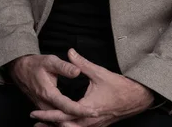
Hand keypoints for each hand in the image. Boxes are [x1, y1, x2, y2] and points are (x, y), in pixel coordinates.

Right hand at [6, 53, 98, 121]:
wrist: (19, 70)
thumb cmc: (35, 64)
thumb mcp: (50, 61)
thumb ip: (65, 67)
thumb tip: (77, 72)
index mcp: (48, 93)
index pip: (67, 106)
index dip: (81, 110)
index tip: (93, 111)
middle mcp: (45, 105)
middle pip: (64, 118)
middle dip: (80, 118)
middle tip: (96, 116)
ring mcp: (43, 108)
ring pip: (58, 121)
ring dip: (72, 121)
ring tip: (88, 118)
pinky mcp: (42, 109)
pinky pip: (54, 119)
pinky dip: (64, 120)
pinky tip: (74, 121)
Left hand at [30, 48, 154, 126]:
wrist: (136, 98)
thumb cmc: (118, 86)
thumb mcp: (99, 73)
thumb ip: (82, 63)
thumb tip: (70, 52)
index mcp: (87, 110)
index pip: (62, 115)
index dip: (47, 115)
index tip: (34, 114)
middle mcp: (89, 122)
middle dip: (48, 125)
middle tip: (35, 122)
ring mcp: (94, 126)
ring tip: (43, 126)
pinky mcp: (97, 126)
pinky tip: (64, 125)